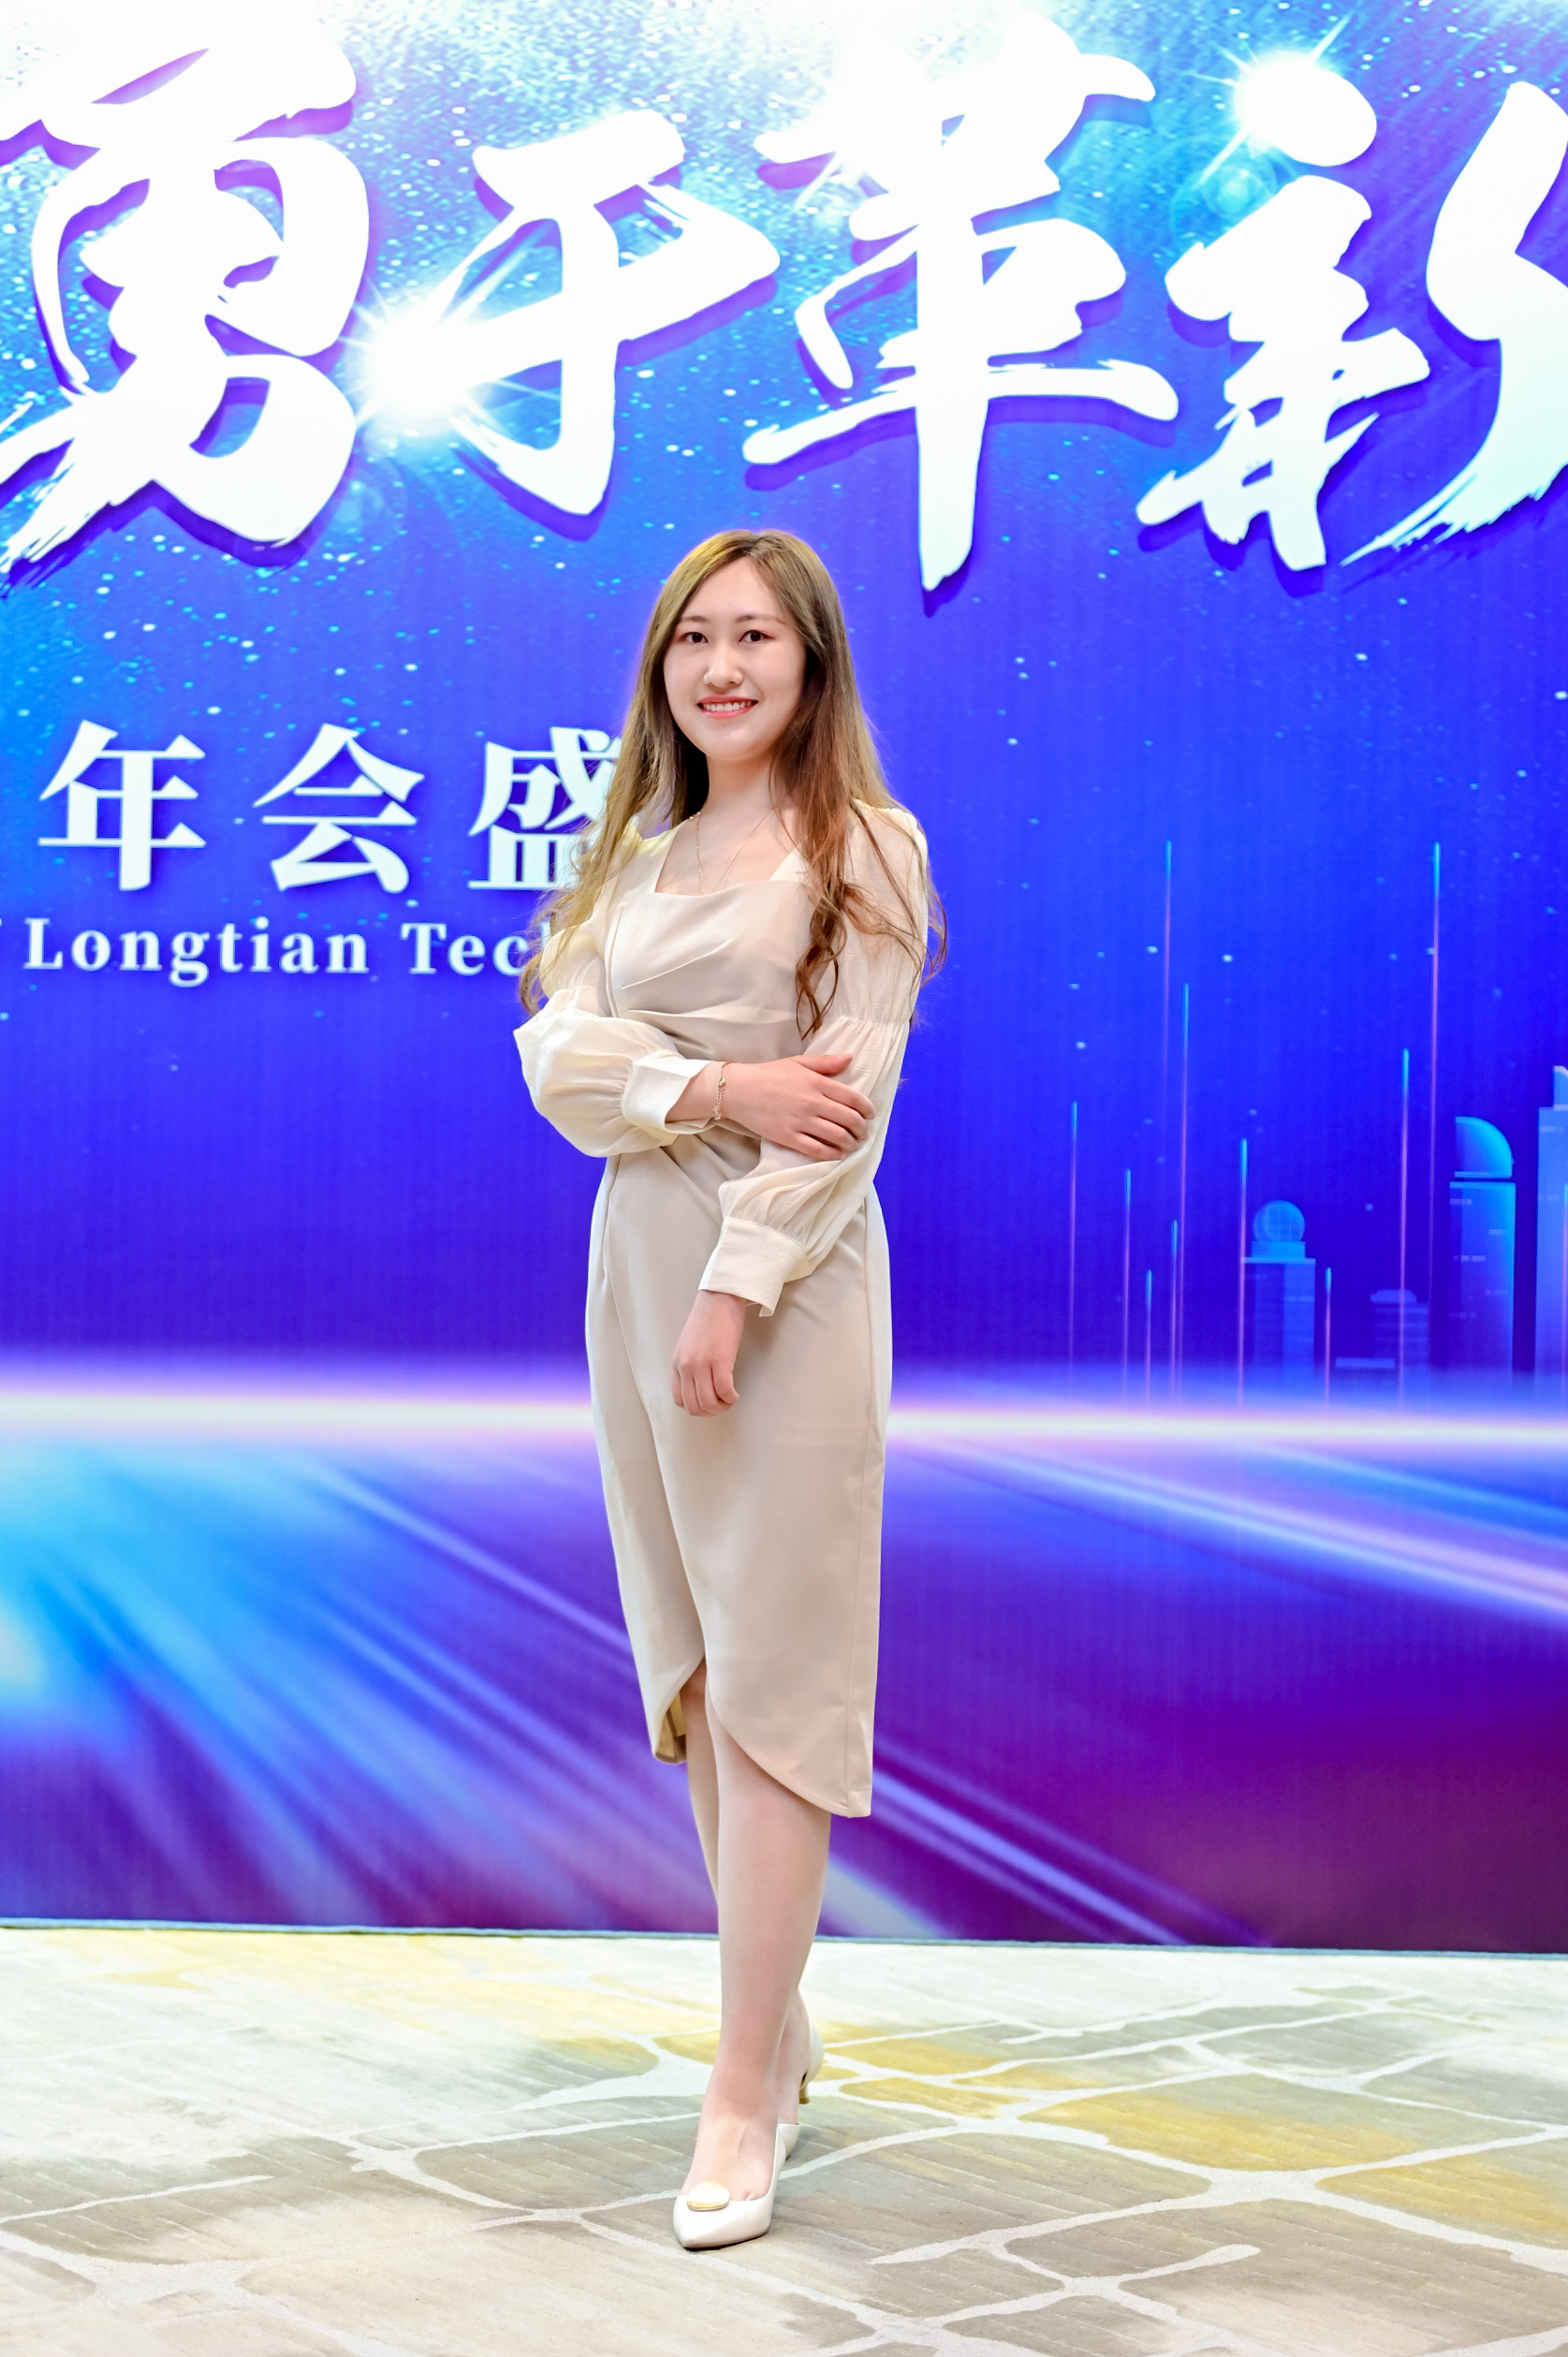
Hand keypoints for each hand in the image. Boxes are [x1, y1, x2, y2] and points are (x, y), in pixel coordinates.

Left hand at [672, 1289, 746, 1415]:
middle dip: (710, 1412)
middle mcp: (686, 1366)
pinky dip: (731, 1398)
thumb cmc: (709, 1318)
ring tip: (730, 1399)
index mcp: (677, 1363)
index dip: (696, 1407)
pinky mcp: (720, 1360)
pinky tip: (736, 1394)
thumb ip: (690, 1364)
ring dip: (722, 1407)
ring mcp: (701, 1364)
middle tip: (722, 1405)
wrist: (719, 1297)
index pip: (679, 1399)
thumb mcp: (689, 1344)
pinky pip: (724, 1391)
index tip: (709, 1402)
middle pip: (694, 1406)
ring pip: (708, 1403)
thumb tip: (700, 1386)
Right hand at [722, 1052, 872, 1160]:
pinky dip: (832, 1154)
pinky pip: (817, 1150)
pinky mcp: (788, 1137)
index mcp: (817, 1082)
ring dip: (851, 1143)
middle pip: (849, 1120)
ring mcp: (801, 1121)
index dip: (867, 1109)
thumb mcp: (798, 1062)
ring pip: (837, 1137)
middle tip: (863, 1132)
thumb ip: (826, 1062)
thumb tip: (850, 1058)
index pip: (853, 1098)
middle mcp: (812, 1102)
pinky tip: (837, 1154)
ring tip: (853, 1144)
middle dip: (861, 1129)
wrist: (738, 1090)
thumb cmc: (768, 1074)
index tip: (870, 1114)